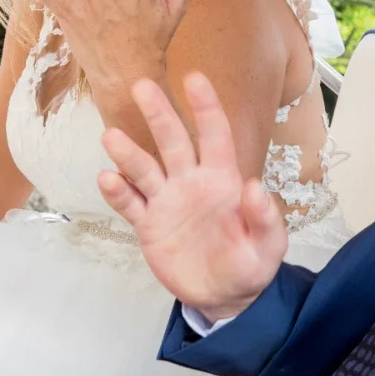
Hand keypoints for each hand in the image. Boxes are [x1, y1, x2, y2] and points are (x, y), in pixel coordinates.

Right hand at [98, 72, 287, 322]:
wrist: (221, 297)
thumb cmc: (249, 265)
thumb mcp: (268, 248)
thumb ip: (265, 220)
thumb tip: (255, 187)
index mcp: (223, 179)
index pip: (215, 136)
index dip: (206, 108)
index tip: (194, 78)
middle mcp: (190, 181)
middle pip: (172, 141)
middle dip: (159, 114)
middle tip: (141, 86)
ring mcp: (166, 200)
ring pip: (144, 169)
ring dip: (129, 153)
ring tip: (111, 136)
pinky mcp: (148, 224)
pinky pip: (130, 204)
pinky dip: (118, 192)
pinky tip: (106, 178)